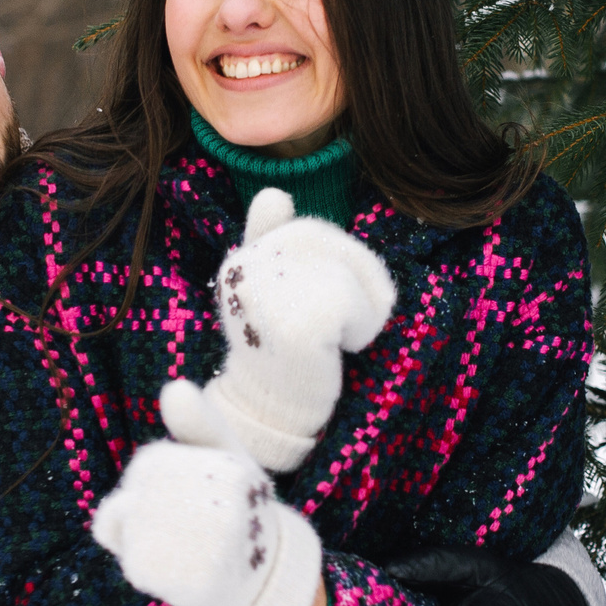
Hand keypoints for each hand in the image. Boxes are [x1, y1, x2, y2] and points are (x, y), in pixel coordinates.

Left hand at [91, 406, 323, 605]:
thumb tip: (174, 387)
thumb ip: (198, 424)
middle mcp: (224, 507)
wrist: (266, 575)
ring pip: (132, 533)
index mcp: (230, 471)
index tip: (186, 493)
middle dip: (142, 512)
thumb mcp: (225, 456)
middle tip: (181, 526)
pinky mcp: (195, 586)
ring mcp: (211, 550)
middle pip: (134, 499)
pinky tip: (174, 570)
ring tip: (178, 546)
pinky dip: (146, 571)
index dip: (151, 481)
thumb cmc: (238, 505)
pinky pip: (139, 569)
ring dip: (141, 541)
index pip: (148, 466)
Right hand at [188, 188, 396, 473]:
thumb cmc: (278, 350)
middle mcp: (247, 273)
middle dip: (351, 276)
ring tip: (337, 337)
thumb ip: (271, 240)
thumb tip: (272, 191)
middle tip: (340, 324)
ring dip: (359, 302)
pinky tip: (339, 350)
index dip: (331, 266)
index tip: (317, 309)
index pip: (308, 234)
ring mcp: (272, 298)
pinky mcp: (300, 324)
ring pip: (347, 270)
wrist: (271, 414)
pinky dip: (363, 325)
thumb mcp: (274, 290)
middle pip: (331, 242)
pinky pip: (358, 302)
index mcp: (242, 262)